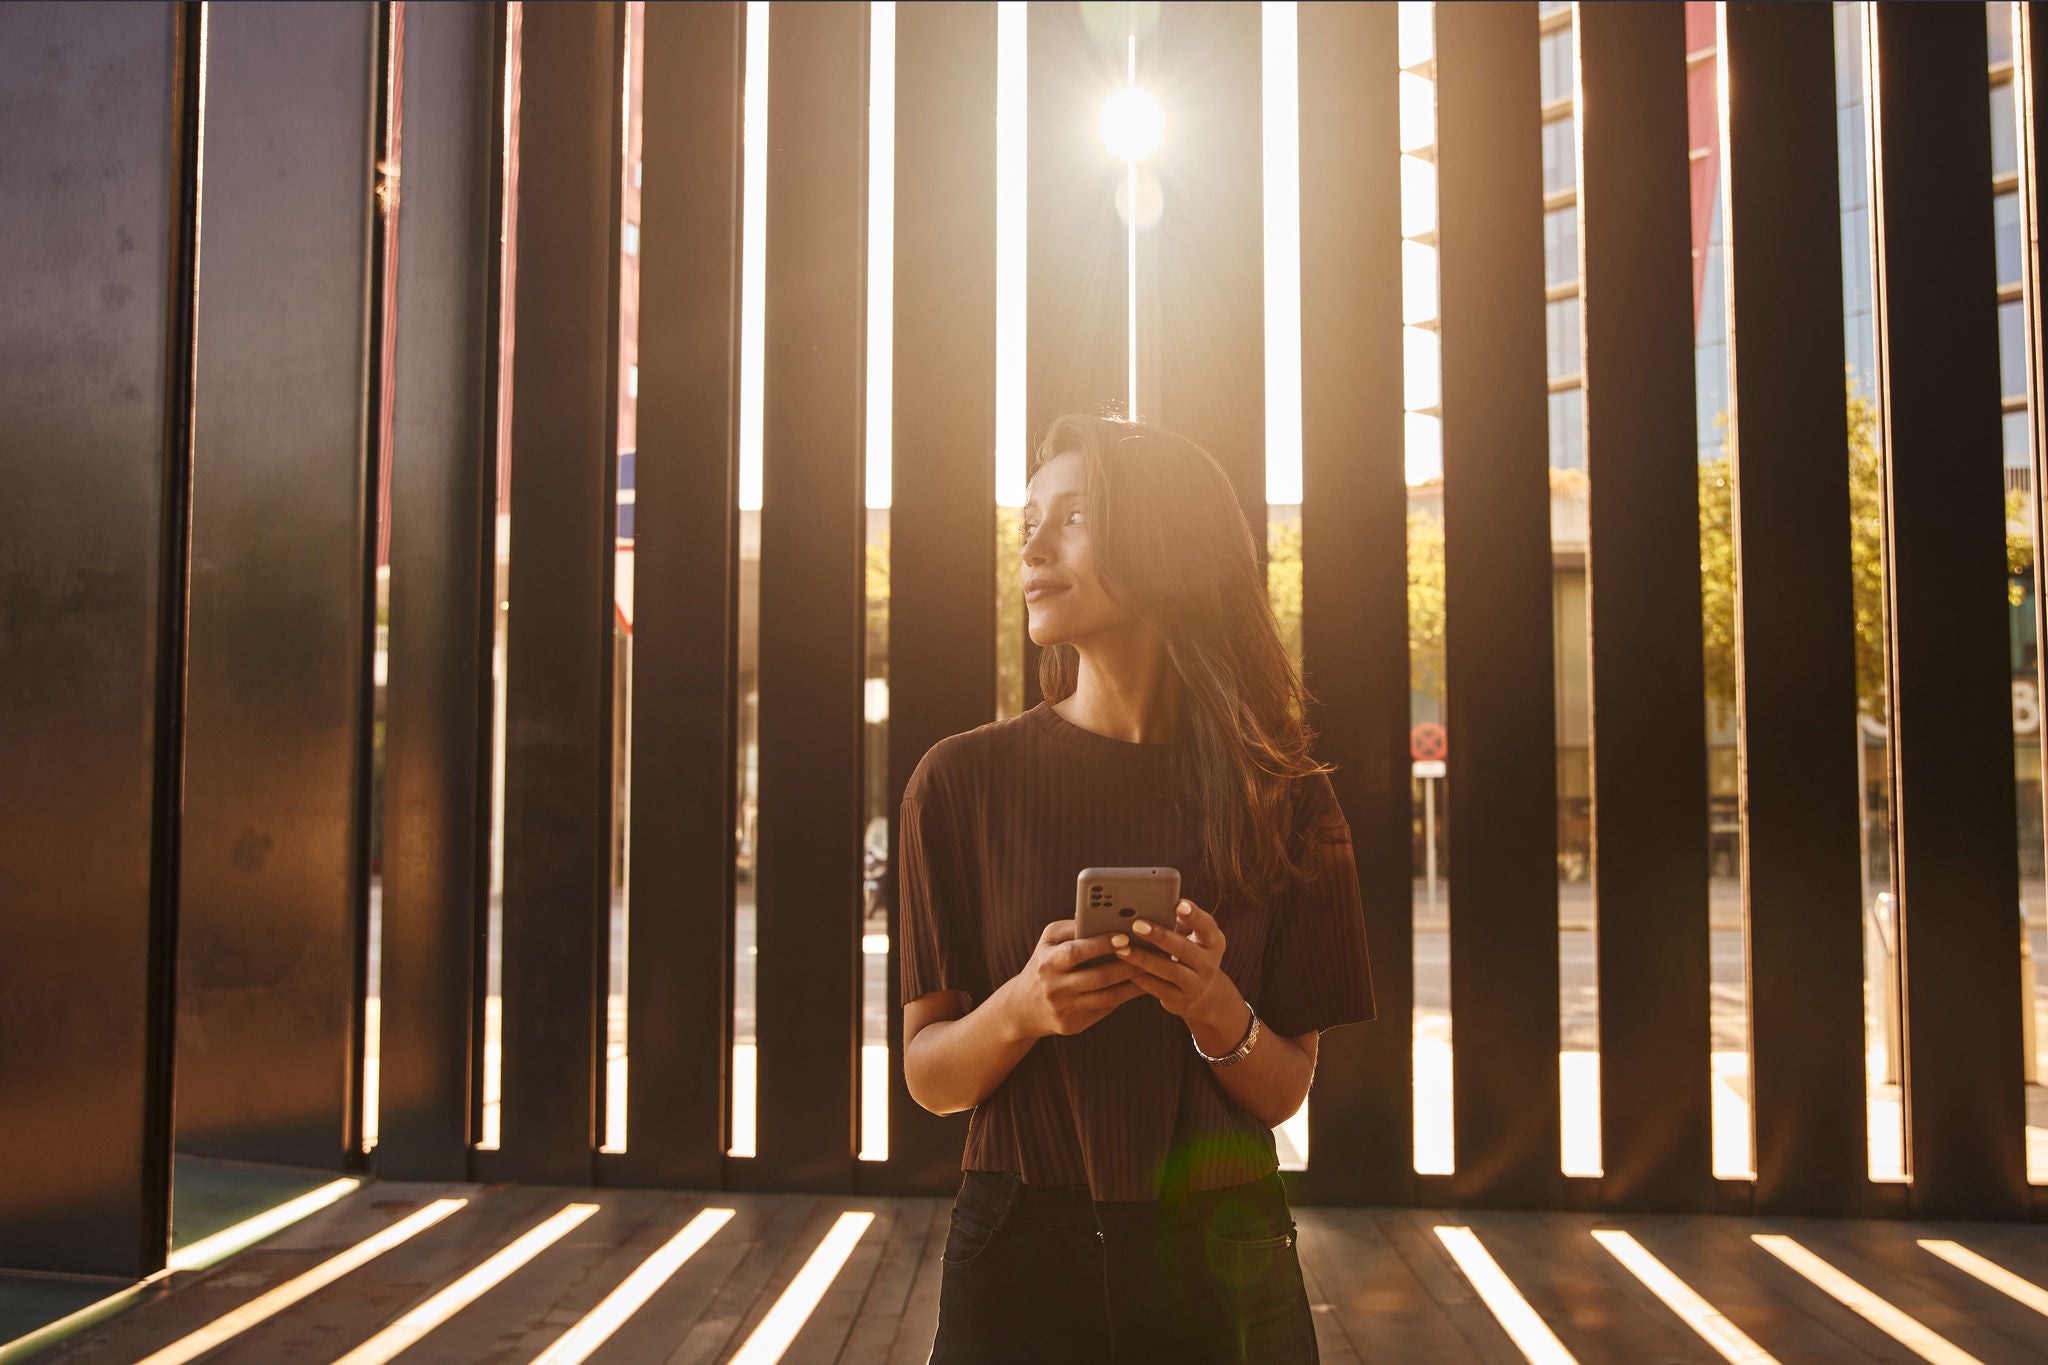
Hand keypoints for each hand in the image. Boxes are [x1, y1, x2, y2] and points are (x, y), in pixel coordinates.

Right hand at [1004, 918, 1145, 1039]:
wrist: (1023, 1008)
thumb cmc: (1044, 963)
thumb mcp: (1048, 942)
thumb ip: (1073, 928)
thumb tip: (1105, 917)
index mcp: (1046, 963)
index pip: (1076, 952)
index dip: (1100, 944)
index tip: (1125, 936)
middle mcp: (1054, 988)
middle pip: (1098, 977)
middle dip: (1128, 964)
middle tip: (1153, 952)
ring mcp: (1065, 1009)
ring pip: (1108, 997)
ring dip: (1134, 982)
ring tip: (1155, 967)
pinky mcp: (1075, 1025)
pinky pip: (1107, 1008)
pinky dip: (1127, 996)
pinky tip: (1143, 984)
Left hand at [1116, 899, 1247, 1047]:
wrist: (1204, 995)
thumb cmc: (1190, 953)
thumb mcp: (1193, 937)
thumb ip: (1179, 922)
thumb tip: (1151, 904)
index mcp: (1213, 942)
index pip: (1206, 926)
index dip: (1194, 915)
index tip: (1178, 904)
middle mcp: (1208, 964)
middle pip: (1184, 949)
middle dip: (1160, 936)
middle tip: (1136, 924)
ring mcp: (1195, 985)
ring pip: (1168, 970)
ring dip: (1143, 959)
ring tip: (1121, 948)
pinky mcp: (1179, 1001)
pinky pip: (1156, 988)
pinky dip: (1139, 978)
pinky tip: (1122, 968)